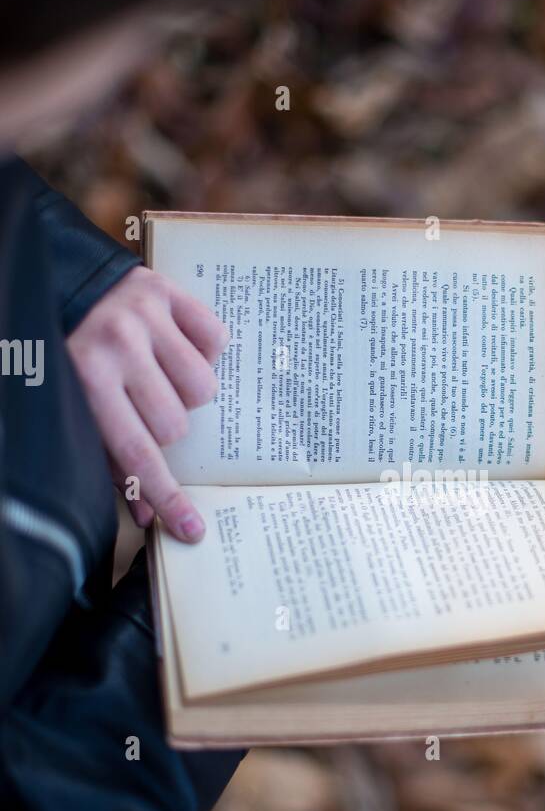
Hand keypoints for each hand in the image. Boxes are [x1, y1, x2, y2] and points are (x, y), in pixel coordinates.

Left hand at [67, 265, 227, 540]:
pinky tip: (178, 345)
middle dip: (168, 425)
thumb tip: (148, 516)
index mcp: (87, 381)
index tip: (192, 529)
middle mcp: (118, 346)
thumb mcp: (76, 407)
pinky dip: (205, 348)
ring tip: (161, 373)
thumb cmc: (70, 355)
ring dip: (188, 390)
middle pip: (176, 423)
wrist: (62, 280)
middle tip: (146, 404)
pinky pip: (216, 338)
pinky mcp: (167, 291)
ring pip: (203, 386)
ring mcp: (145, 315)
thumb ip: (110, 461)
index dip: (166, 495)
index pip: (135, 454)